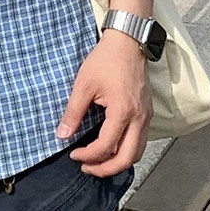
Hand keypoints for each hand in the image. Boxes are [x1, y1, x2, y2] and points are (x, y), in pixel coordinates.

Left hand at [57, 30, 152, 176]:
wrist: (128, 41)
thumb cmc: (105, 60)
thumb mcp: (83, 85)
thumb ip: (73, 112)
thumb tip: (62, 135)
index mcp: (123, 112)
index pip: (106, 146)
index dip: (88, 156)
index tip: (73, 154)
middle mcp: (139, 118)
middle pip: (127, 159)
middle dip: (106, 169)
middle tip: (87, 168)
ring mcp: (146, 116)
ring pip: (137, 152)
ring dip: (118, 162)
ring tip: (98, 161)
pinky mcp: (147, 112)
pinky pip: (140, 141)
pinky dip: (127, 150)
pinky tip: (111, 146)